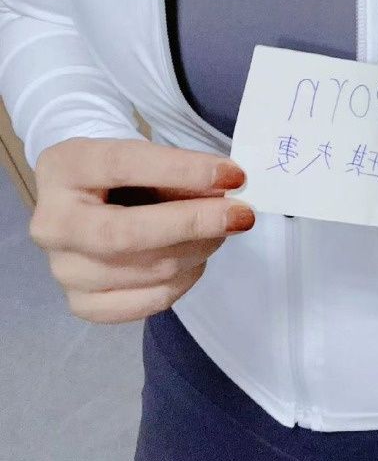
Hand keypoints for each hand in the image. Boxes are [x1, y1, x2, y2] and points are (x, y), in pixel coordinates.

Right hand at [30, 137, 253, 323]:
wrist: (90, 199)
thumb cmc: (125, 172)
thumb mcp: (147, 155)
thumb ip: (181, 170)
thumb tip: (229, 188)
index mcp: (63, 168)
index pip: (124, 165)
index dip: (183, 170)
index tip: (233, 175)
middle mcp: (52, 223)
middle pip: (127, 233)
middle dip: (194, 223)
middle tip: (242, 214)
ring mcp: (62, 270)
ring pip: (146, 270)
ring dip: (199, 249)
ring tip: (221, 230)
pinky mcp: (82, 304)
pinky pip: (147, 302)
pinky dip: (184, 281)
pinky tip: (196, 258)